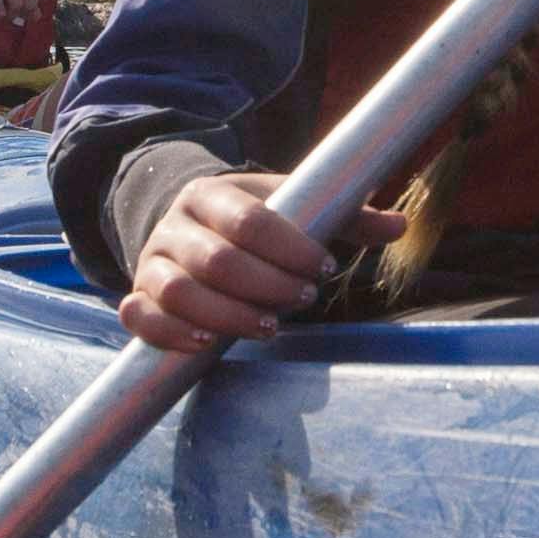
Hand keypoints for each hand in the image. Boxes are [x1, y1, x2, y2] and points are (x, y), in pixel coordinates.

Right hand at [121, 169, 407, 354]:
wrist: (185, 226)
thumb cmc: (249, 221)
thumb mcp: (290, 207)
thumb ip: (344, 217)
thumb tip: (401, 225)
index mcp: (212, 194)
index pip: (249, 220)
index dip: (290, 248)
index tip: (324, 266)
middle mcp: (174, 226)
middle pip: (217, 261)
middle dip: (267, 286)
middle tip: (304, 298)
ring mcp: (151, 263)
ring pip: (179, 292)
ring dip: (228, 315)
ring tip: (268, 327)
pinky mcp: (137, 296)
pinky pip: (140, 317)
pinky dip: (170, 333)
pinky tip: (206, 343)